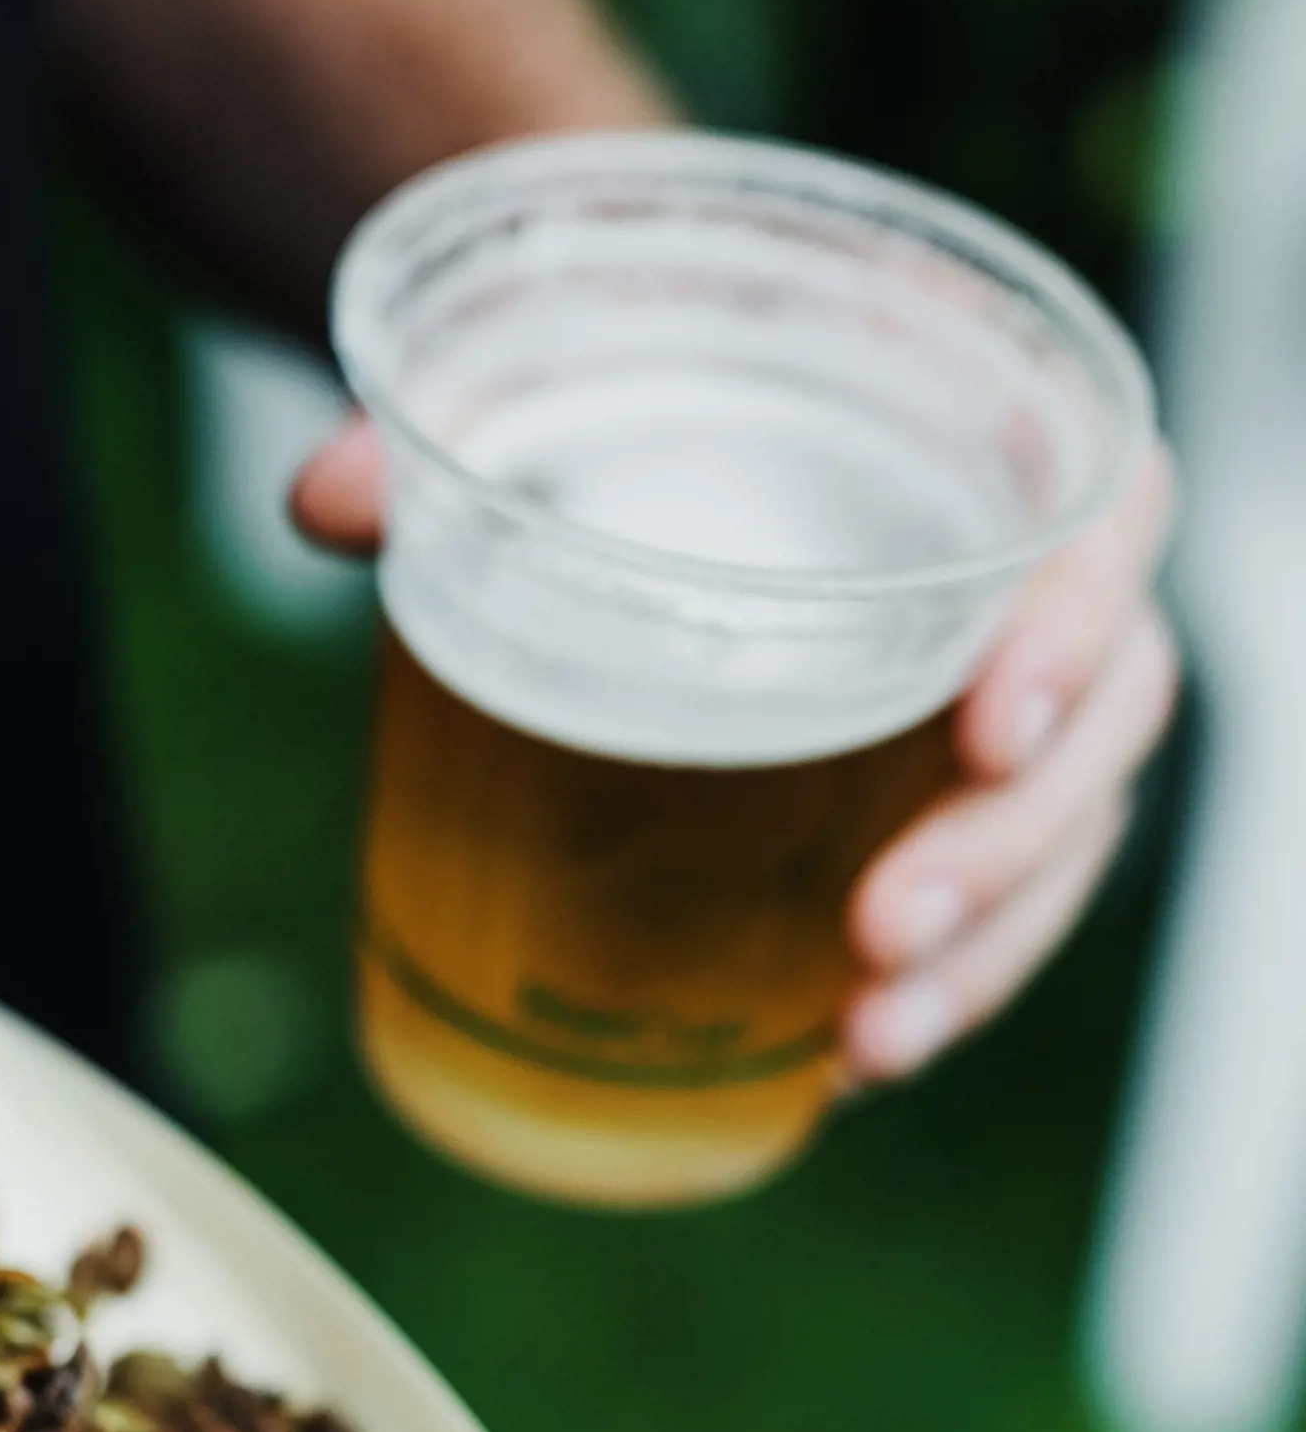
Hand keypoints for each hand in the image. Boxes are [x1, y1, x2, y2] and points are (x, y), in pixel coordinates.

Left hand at [292, 419, 1176, 1084]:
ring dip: (983, 955)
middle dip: (1008, 845)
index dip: (1077, 626)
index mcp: (980, 426)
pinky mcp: (942, 791)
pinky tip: (839, 1064)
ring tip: (866, 1043)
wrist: (635, 404)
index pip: (1103, 519)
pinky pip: (991, 901)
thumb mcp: (556, 366)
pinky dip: (933, 989)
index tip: (990, 724)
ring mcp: (999, 694)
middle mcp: (1021, 569)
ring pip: (1059, 834)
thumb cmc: (634, 370)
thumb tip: (328, 498)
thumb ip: (458, 423)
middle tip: (879, 933)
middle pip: (1098, 717)